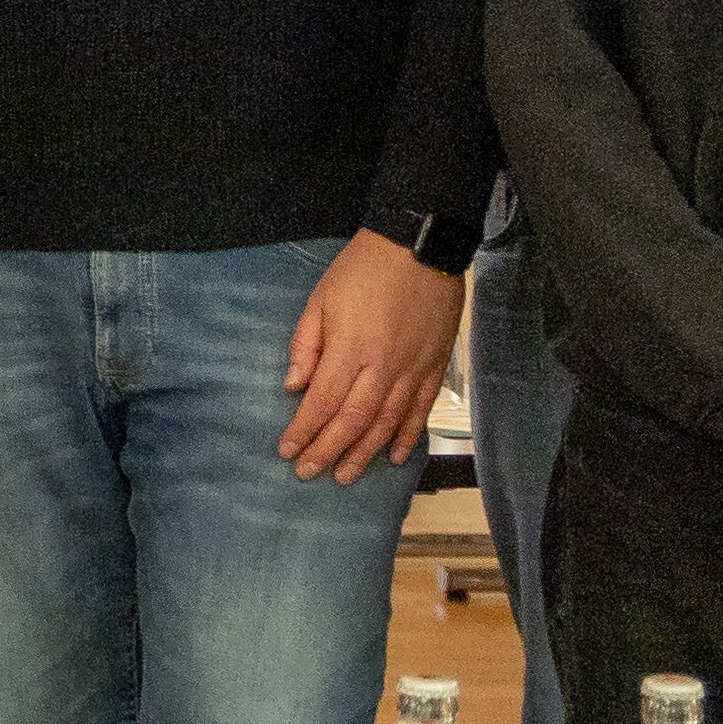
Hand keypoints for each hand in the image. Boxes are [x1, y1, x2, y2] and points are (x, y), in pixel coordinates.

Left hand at [278, 233, 462, 483]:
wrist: (419, 247)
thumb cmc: (361, 270)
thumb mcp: (320, 299)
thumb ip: (306, 345)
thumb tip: (293, 387)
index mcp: (350, 349)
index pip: (322, 403)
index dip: (304, 431)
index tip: (287, 452)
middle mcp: (383, 367)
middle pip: (353, 421)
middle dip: (328, 451)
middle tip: (309, 474)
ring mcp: (413, 370)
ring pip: (387, 424)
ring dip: (364, 454)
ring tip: (345, 476)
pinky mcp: (435, 367)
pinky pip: (420, 410)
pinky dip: (407, 436)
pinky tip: (393, 456)